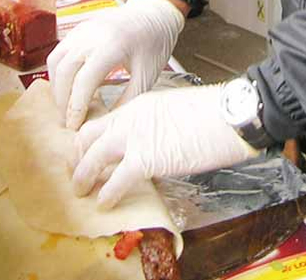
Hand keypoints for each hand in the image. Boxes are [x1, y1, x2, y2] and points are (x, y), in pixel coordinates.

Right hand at [47, 0, 184, 128]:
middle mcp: (92, 35)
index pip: (83, 82)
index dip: (76, 108)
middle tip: (68, 120)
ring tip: (66, 105)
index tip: (75, 126)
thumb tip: (106, 123)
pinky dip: (58, 71)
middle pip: (64, 72)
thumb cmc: (154, 43)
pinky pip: (59, 51)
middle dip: (62, 101)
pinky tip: (68, 86)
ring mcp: (82, 28)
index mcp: (112, 45)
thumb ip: (127, 100)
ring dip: (56, 86)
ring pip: (56, 61)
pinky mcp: (78, 27)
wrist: (154, 13)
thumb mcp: (147, 75)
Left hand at [72, 84, 259, 207]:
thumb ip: (156, 124)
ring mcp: (135, 137)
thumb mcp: (175, 110)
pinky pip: (115, 181)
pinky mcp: (145, 158)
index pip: (103, 120)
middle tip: (76, 172)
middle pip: (89, 135)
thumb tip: (153, 144)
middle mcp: (131, 117)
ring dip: (83, 176)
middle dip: (78, 155)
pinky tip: (104, 203)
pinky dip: (106, 194)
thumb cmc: (213, 113)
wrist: (229, 115)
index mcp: (140, 104)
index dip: (90, 138)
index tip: (86, 151)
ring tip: (81, 191)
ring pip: (93, 157)